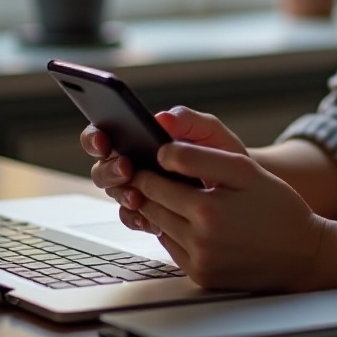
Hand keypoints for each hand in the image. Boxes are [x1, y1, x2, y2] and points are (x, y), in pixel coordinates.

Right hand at [80, 106, 248, 218]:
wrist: (242, 187)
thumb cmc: (221, 153)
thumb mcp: (209, 131)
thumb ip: (187, 120)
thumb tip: (161, 118)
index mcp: (140, 138)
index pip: (104, 133)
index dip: (95, 137)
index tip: (104, 140)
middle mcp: (133, 163)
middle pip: (102, 167)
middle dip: (109, 169)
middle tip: (127, 168)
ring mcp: (138, 189)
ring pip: (114, 193)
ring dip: (122, 194)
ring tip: (138, 195)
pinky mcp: (148, 213)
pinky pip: (132, 218)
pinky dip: (138, 217)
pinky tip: (150, 217)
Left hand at [130, 141, 328, 292]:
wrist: (304, 253)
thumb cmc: (277, 205)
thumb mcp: (245, 170)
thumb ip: (200, 157)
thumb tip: (163, 154)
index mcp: (206, 210)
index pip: (155, 184)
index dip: (147, 169)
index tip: (146, 159)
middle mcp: (198, 241)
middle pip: (152, 207)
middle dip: (148, 189)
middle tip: (151, 173)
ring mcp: (199, 263)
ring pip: (160, 228)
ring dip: (160, 210)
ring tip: (172, 194)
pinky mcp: (202, 277)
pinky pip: (174, 249)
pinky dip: (175, 232)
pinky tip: (190, 219)